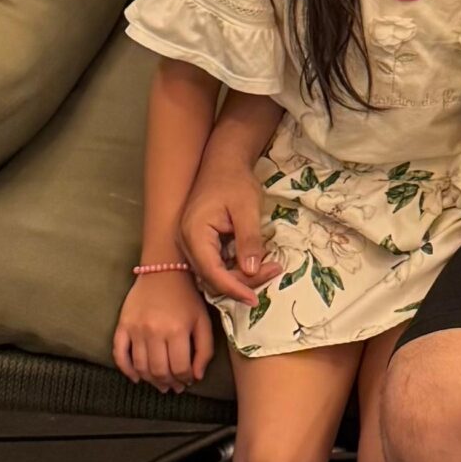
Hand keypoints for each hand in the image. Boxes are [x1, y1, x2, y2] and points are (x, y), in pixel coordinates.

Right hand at [113, 270, 213, 392]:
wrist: (163, 270)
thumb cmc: (187, 297)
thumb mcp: (203, 321)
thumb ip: (204, 350)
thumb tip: (196, 376)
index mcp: (177, 330)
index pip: (179, 368)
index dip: (185, 379)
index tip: (188, 381)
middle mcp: (154, 331)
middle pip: (159, 371)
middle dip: (168, 383)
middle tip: (174, 387)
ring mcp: (136, 329)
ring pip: (140, 367)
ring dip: (150, 380)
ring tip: (160, 384)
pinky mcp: (122, 325)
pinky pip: (119, 354)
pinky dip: (126, 370)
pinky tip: (136, 378)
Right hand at [181, 158, 278, 302]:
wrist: (223, 163)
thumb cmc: (234, 181)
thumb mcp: (247, 208)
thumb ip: (249, 239)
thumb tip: (251, 271)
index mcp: (194, 233)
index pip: (212, 273)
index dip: (234, 288)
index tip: (254, 299)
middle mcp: (186, 242)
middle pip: (212, 277)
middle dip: (242, 282)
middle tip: (274, 270)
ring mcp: (190, 244)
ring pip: (214, 274)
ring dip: (240, 277)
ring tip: (270, 267)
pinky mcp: (199, 244)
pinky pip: (215, 265)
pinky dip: (234, 268)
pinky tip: (255, 262)